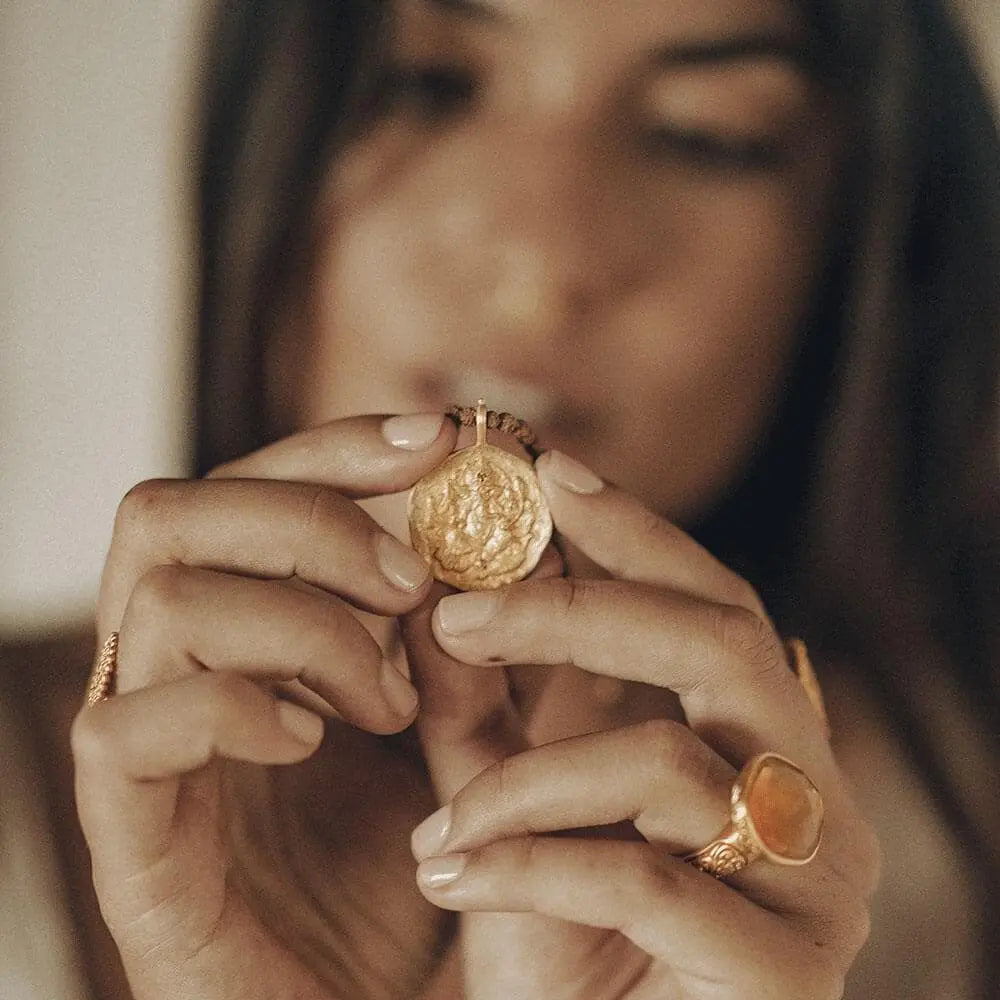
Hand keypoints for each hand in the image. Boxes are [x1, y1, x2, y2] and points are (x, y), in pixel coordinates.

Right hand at [72, 414, 457, 999]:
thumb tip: (508, 542)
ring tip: (389, 695)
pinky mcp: (129, 841)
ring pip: (158, 603)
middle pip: (173, 512)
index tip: (440, 438)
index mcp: (249, 630)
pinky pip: (121, 732)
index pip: (252, 486)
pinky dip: (228, 707)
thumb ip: (480, 650)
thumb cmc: (428, 874)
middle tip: (412, 574)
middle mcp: (177, 670)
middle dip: (308, 516)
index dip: (338, 447)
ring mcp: (142, 751)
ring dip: (297, 623)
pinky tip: (309, 738)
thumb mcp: (474, 738)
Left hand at [403, 451, 879, 998]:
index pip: (710, 603)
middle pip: (720, 643)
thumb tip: (430, 599)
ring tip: (440, 824)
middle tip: (458, 610)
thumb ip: (480, 710)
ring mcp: (815, 887)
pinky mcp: (786, 977)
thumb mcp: (512, 810)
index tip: (544, 470)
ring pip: (669, 764)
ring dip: (526, 780)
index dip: (633, 530)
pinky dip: (531, 867)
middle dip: (582, 609)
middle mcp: (812, 797)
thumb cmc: (563, 955)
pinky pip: (646, 882)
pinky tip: (449, 880)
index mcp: (761, 744)